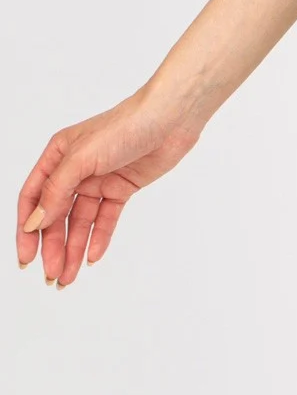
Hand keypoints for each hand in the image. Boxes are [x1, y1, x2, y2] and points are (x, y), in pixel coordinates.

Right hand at [15, 91, 202, 286]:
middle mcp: (75, 169)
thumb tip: (35, 222)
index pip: (33, 198)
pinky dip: (98, 238)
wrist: (171, 118)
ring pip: (80, 221)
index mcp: (57, 155)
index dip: (27, 229)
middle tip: (50, 275)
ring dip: (73, 248)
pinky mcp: (122, 188)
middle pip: (56, 215)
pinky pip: (106, 218)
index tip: (26, 257)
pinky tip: (91, 257)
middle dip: (52, 246)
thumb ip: (56, 191)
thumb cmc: (125, 126)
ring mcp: (99, 179)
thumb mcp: (82, 158)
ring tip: (67, 276)